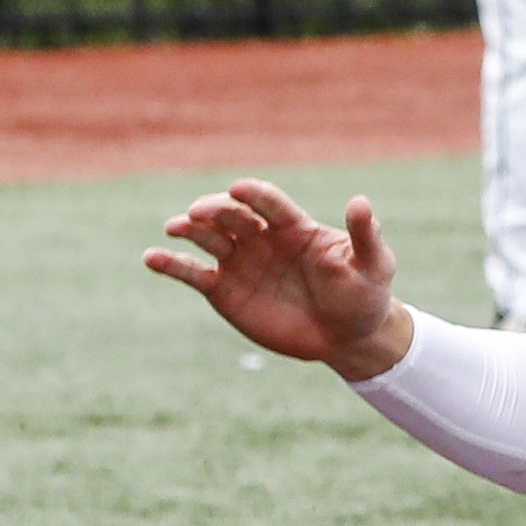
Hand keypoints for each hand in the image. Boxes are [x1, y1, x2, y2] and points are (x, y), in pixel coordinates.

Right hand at [145, 179, 409, 380]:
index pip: (269, 203)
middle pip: (232, 215)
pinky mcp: (224, 290)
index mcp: (294, 226)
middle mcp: (262, 238)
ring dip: (190, 230)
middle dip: (215, 210)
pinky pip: (194, 273)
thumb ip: (365, 235)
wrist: (347, 337)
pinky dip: (172, 265)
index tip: (238, 188)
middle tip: (199, 212)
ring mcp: (240, 262)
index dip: (254, 195)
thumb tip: (361, 201)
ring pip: (208, 238)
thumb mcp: (374, 265)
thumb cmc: (364, 295)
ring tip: (175, 227)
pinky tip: (152, 258)